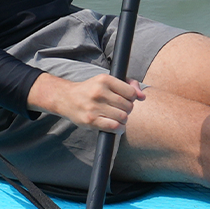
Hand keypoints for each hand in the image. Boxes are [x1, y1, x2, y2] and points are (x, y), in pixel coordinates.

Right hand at [28, 71, 144, 132]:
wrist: (67, 98)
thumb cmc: (91, 89)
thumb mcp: (107, 81)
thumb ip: (128, 84)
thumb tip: (143, 96)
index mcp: (105, 80)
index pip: (131, 92)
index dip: (132, 98)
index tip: (125, 100)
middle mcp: (99, 92)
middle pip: (128, 106)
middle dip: (127, 110)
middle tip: (120, 110)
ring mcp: (94, 107)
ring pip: (123, 117)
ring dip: (124, 120)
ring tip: (118, 118)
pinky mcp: (91, 120)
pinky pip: (114, 127)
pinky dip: (119, 128)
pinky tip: (116, 126)